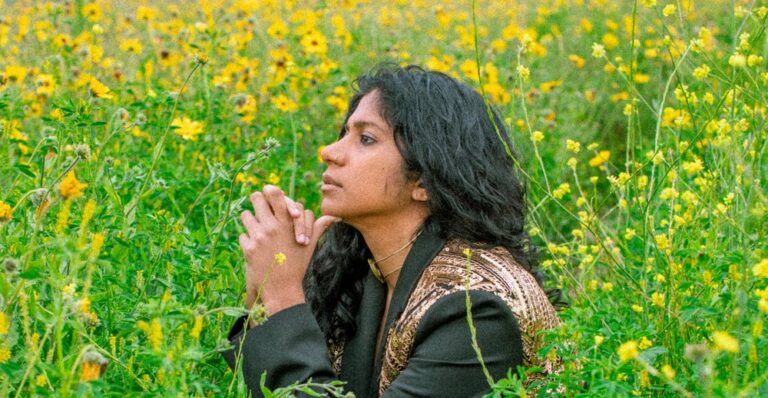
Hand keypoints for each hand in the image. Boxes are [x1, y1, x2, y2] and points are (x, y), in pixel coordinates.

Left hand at [238, 185, 337, 316]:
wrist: (282, 290)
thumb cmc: (298, 266)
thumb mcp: (310, 245)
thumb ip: (319, 227)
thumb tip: (335, 217)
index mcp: (288, 223)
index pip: (275, 194)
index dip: (270, 191)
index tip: (268, 192)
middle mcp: (272, 226)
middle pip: (256, 198)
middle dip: (257, 201)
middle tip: (259, 206)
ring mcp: (259, 237)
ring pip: (246, 215)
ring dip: (250, 220)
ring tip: (255, 228)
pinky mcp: (249, 248)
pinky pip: (243, 235)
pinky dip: (247, 240)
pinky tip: (254, 247)